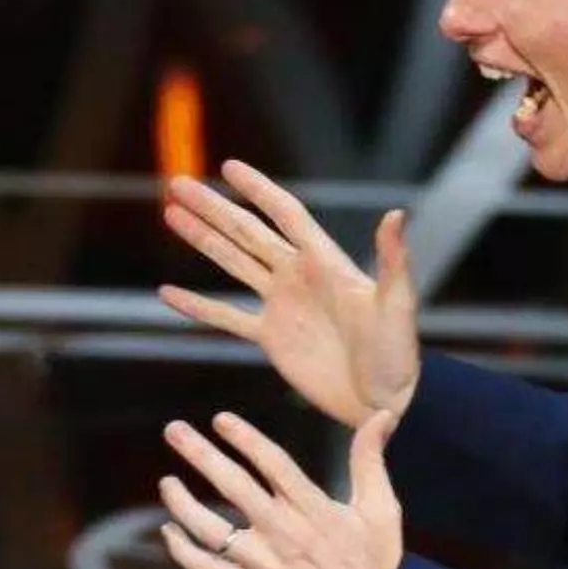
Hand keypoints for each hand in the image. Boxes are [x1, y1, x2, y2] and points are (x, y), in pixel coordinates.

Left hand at [158, 408, 403, 568]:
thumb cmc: (379, 566)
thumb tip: (382, 413)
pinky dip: (183, 551)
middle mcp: (285, 534)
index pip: (272, 463)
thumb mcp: (382, 508)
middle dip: (200, 454)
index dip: (244, 438)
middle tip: (174, 429)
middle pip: (233, 486)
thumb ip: (369, 459)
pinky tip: (170, 530)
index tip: (220, 419)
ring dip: (182, 503)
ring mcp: (265, 566)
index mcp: (314, 509)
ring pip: (211, 530)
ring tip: (166, 481)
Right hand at [160, 159, 419, 426]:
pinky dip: (198, 306)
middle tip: (177, 185)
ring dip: (202, 240)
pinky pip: (227, 319)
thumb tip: (396, 214)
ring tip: (172, 216)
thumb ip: (392, 260)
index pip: (285, 215)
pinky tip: (168, 294)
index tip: (228, 167)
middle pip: (246, 232)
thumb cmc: (399, 353)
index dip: (258, 190)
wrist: (388, 401)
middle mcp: (299, 275)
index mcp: (326, 262)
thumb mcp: (398, 304)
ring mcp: (282, 305)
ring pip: (233, 263)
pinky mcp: (272, 338)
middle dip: (212, 207)